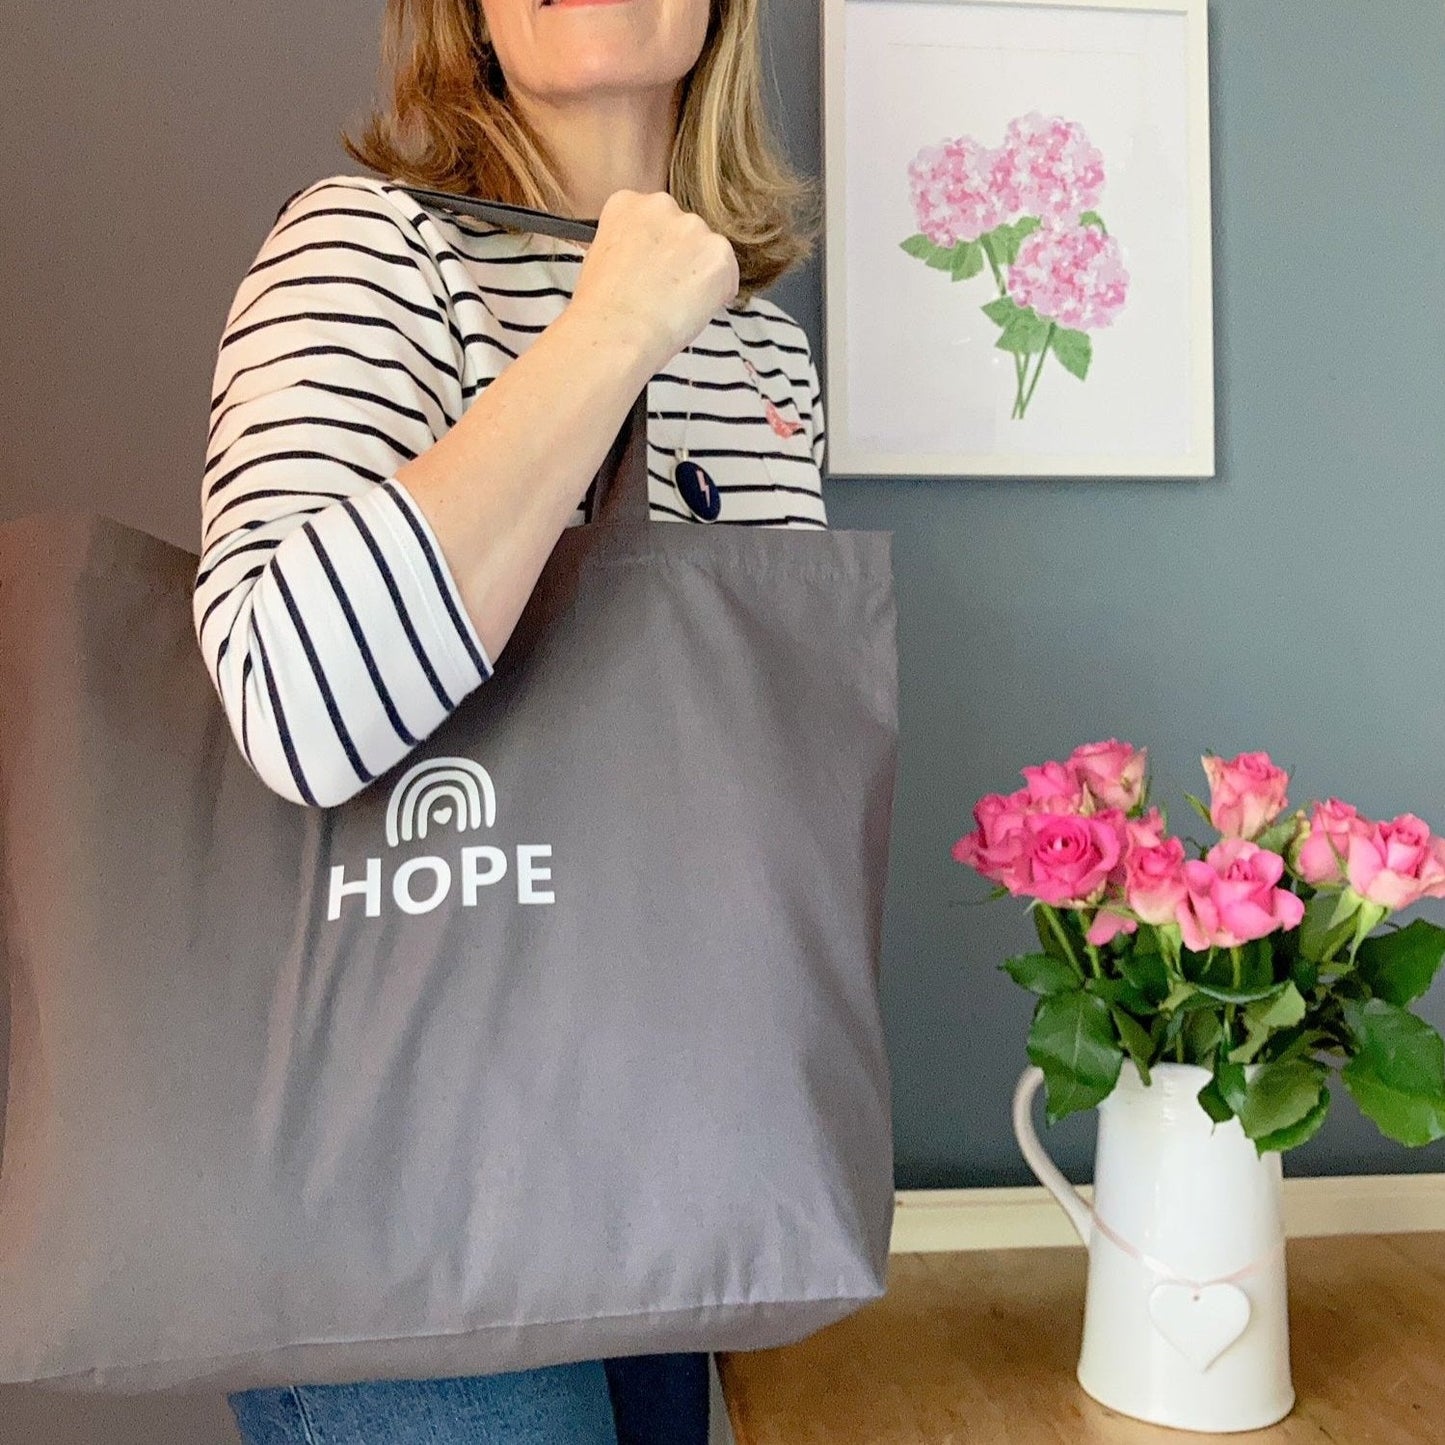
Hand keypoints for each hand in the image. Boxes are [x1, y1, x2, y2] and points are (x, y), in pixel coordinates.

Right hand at [566, 190, 740, 374]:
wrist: (616, 332)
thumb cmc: (601, 310)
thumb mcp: (598, 260)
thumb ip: (628, 248)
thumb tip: (644, 262)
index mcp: (627, 203)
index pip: (656, 220)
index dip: (657, 251)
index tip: (651, 270)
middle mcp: (662, 205)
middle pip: (685, 233)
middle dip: (682, 260)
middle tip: (665, 293)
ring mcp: (693, 227)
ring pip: (709, 253)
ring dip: (700, 277)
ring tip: (674, 306)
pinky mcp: (719, 254)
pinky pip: (728, 276)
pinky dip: (718, 296)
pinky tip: (692, 311)